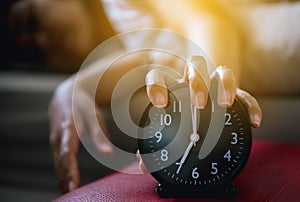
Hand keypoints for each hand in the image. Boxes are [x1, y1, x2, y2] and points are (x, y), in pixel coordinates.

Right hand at [49, 79, 111, 192]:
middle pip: (61, 161)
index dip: (70, 170)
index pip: (67, 153)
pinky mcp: (55, 142)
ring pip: (58, 162)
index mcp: (68, 128)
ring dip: (62, 178)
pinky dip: (61, 172)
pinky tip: (65, 183)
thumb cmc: (82, 106)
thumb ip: (99, 135)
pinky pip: (57, 160)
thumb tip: (107, 154)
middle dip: (65, 178)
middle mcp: (58, 136)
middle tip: (71, 194)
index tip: (73, 185)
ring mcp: (55, 140)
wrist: (66, 96)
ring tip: (68, 193)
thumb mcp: (93, 116)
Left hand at [139, 55, 261, 172]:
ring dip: (224, 85)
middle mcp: (193, 84)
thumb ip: (155, 150)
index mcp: (172, 91)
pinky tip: (253, 122)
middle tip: (199, 104)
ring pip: (222, 72)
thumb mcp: (168, 138)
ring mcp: (216, 87)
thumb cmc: (181, 129)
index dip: (157, 85)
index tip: (160, 104)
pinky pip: (246, 96)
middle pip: (195, 64)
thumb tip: (143, 165)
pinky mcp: (236, 96)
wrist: (201, 129)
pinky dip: (251, 107)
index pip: (159, 76)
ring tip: (224, 104)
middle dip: (197, 81)